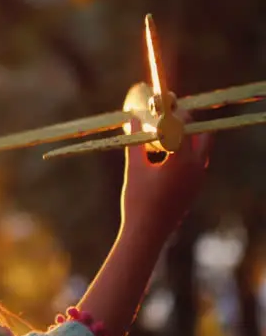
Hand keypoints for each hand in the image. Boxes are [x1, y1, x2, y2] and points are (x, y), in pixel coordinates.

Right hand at [120, 110, 210, 239]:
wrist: (148, 232)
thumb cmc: (138, 200)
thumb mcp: (134, 168)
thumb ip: (136, 141)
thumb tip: (134, 118)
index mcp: (182, 159)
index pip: (184, 126)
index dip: (174, 112)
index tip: (164, 103)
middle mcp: (196, 167)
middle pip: (201, 135)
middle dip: (187, 124)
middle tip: (169, 116)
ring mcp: (199, 179)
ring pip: (201, 150)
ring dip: (188, 139)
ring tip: (166, 135)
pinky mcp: (195, 188)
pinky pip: (197, 163)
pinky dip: (186, 154)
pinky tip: (167, 156)